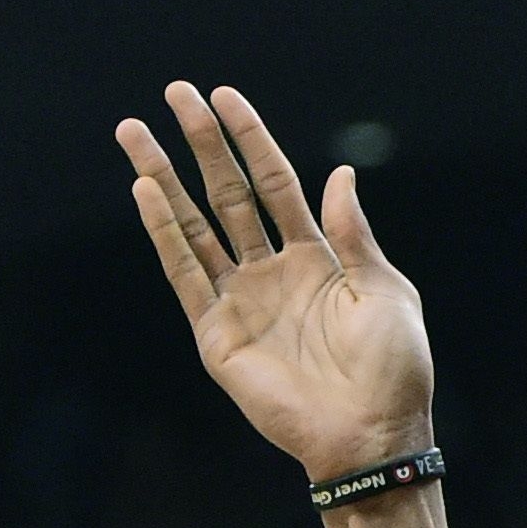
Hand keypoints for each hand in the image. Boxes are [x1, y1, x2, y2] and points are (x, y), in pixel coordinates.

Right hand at [122, 84, 432, 483]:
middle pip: (228, 195)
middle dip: (201, 144)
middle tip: (175, 93)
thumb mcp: (385, 290)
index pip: (274, 185)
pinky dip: (164, 233)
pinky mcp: (217, 335)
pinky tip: (145, 191)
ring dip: (164, 178)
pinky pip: (185, 275)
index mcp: (317, 260)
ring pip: (195, 226)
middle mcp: (272, 274)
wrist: (372, 434)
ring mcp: (241, 302)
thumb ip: (354, 234)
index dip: (251, 140)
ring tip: (134, 132)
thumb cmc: (392, 370)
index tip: (224, 96)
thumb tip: (340, 175)